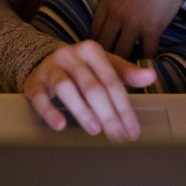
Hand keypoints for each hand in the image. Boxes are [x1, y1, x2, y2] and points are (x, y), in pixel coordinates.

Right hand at [23, 39, 155, 142]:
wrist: (44, 61)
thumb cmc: (82, 68)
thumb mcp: (105, 66)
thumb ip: (127, 73)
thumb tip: (151, 76)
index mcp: (91, 50)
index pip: (111, 81)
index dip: (123, 107)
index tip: (132, 131)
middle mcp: (70, 55)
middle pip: (92, 87)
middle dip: (108, 114)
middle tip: (117, 136)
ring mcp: (50, 68)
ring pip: (66, 88)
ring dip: (82, 110)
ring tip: (95, 129)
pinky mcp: (33, 82)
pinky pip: (40, 97)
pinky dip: (49, 111)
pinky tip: (60, 125)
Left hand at [92, 0, 183, 58]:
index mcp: (107, 0)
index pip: (94, 30)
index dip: (97, 43)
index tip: (102, 50)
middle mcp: (116, 15)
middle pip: (104, 46)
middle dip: (108, 57)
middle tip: (114, 65)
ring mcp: (133, 23)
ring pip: (122, 54)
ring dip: (126, 62)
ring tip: (129, 70)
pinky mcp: (152, 29)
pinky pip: (147, 53)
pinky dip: (148, 61)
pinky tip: (149, 65)